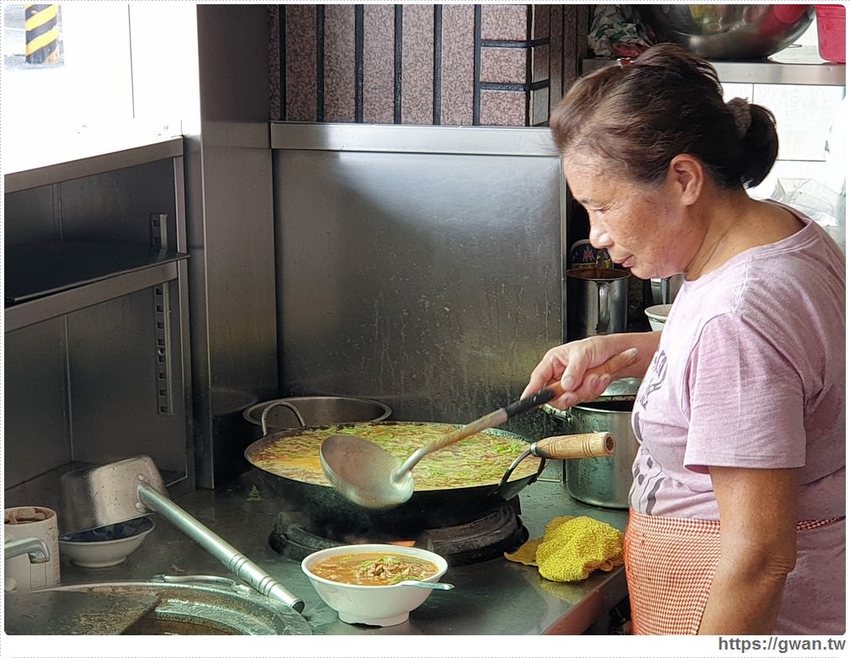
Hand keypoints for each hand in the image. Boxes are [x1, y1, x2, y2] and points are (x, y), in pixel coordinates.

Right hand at [522, 336, 640, 408]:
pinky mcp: (581, 392)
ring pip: (570, 399)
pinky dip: (594, 390)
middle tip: (575, 390)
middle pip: (553, 395)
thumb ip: (573, 370)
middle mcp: (559, 375)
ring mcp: (570, 385)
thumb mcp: (583, 353)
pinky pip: (584, 398)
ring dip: (585, 390)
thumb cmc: (597, 347)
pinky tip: (599, 379)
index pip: (538, 378)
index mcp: (553, 361)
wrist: (616, 354)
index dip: (532, 389)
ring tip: (595, 376)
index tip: (528, 398)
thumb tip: (565, 384)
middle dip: (567, 394)